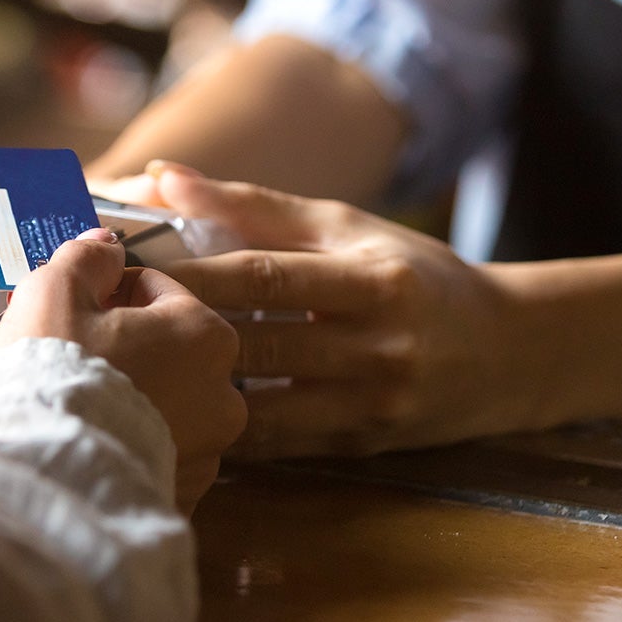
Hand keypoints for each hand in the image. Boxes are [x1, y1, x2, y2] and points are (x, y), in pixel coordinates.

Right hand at [0, 229, 245, 512]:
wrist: (42, 476)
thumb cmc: (53, 376)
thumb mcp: (56, 290)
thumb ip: (86, 257)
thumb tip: (105, 245)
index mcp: (206, 335)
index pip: (157, 290)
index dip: (108, 292)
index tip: (74, 307)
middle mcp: (223, 397)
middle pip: (166, 351)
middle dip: (123, 348)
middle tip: (70, 355)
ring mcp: (206, 454)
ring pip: (162, 406)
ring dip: (128, 398)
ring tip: (75, 404)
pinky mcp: (181, 498)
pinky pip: (153, 457)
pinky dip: (126, 447)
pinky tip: (87, 442)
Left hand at [143, 163, 524, 458]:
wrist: (509, 351)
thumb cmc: (413, 274)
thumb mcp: (347, 227)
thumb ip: (253, 206)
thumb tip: (159, 176)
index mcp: (372, 279)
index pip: (265, 277)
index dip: (192, 275)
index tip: (127, 269)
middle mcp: (378, 346)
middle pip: (258, 344)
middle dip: (180, 334)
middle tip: (111, 327)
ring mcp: (374, 405)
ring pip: (263, 409)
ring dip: (198, 392)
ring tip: (134, 376)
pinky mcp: (365, 445)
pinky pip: (281, 445)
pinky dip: (230, 432)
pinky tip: (181, 415)